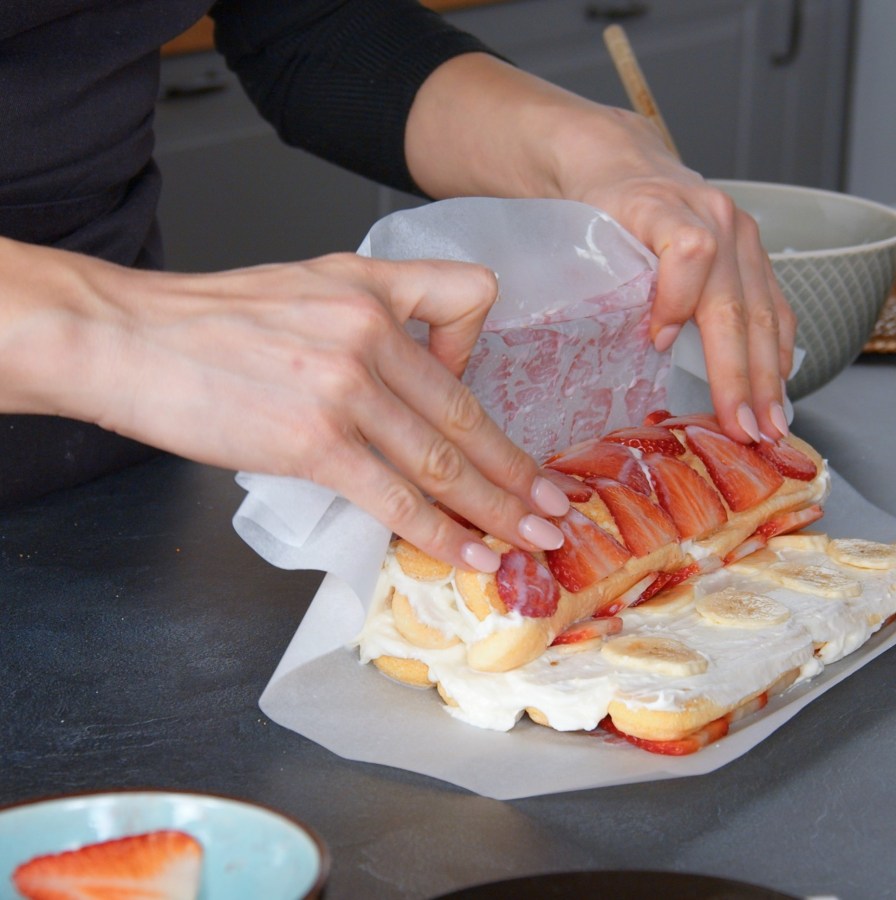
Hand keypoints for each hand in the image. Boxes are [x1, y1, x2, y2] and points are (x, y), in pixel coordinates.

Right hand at [0, 241, 568, 570]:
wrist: (125, 337)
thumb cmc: (208, 320)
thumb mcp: (307, 283)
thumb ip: (372, 314)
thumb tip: (415, 378)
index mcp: (372, 289)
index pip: (468, 302)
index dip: (481, 351)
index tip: (477, 397)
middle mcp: (370, 335)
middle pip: (469, 411)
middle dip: (520, 469)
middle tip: (559, 507)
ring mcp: (346, 389)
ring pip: (444, 459)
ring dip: (499, 509)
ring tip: (536, 540)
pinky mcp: (315, 441)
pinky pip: (398, 496)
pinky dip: (442, 533)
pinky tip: (472, 556)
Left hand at [404, 55, 796, 442]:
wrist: (610, 155)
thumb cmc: (584, 199)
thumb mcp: (566, 226)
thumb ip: (582, 277)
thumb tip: (600, 349)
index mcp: (658, 203)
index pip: (688, 249)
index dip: (678, 297)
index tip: (658, 342)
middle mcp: (711, 213)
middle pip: (734, 298)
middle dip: (740, 372)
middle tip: (742, 429)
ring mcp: (740, 233)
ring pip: (763, 310)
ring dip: (768, 377)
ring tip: (770, 428)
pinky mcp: (753, 253)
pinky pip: (776, 307)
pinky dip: (777, 354)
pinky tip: (776, 392)